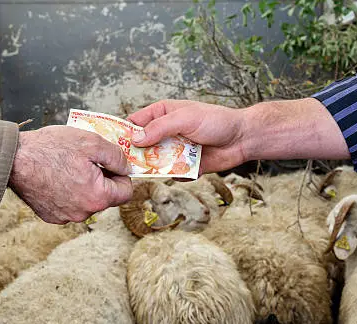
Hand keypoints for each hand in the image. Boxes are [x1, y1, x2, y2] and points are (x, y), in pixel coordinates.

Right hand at [8, 125, 132, 223]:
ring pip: (87, 202)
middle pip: (106, 198)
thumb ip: (116, 157)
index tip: (111, 164)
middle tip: (88, 161)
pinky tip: (56, 177)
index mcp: (98, 197)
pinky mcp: (51, 216)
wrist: (12, 159)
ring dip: (85, 186)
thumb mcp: (92, 142)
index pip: (126, 192)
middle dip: (102, 180)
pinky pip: (69, 205)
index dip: (121, 175)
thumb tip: (127, 168)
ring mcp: (66, 217)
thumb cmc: (50, 149)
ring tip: (69, 167)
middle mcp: (83, 213)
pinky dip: (67, 193)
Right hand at [128, 100, 247, 173]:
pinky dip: (178, 175)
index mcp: (162, 114)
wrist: (242, 139)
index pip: (135, 123)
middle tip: (132, 164)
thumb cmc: (216, 121)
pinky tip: (189, 170)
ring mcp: (175, 150)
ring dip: (157, 168)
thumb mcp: (185, 118)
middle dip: (137, 155)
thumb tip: (136, 139)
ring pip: (156, 163)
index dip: (123, 133)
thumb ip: (160, 127)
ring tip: (163, 168)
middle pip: (142, 146)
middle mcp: (166, 133)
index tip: (114, 145)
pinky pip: (173, 175)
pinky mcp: (185, 166)